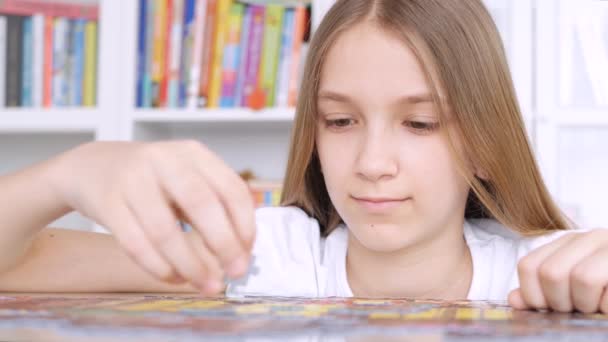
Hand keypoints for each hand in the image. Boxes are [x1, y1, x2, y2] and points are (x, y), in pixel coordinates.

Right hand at [48, 140, 255, 294]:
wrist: (90, 167)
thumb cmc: (151, 179)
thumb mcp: (186, 177)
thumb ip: (214, 205)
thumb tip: (242, 251)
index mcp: (193, 153)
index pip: (231, 187)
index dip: (245, 223)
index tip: (249, 252)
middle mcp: (164, 160)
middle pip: (202, 204)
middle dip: (224, 244)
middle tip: (236, 272)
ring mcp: (132, 179)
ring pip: (165, 230)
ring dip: (191, 265)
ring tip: (206, 284)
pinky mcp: (107, 203)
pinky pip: (135, 243)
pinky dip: (158, 267)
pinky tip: (173, 277)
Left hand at [508, 229, 607, 312]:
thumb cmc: (602, 289)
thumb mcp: (571, 289)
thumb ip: (541, 292)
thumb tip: (514, 300)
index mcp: (568, 242)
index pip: (528, 266)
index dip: (532, 295)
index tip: (550, 307)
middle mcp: (589, 238)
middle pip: (550, 272)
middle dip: (559, 302)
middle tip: (576, 309)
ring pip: (581, 278)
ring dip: (585, 304)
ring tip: (595, 306)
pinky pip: (607, 290)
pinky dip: (605, 306)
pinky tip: (607, 304)